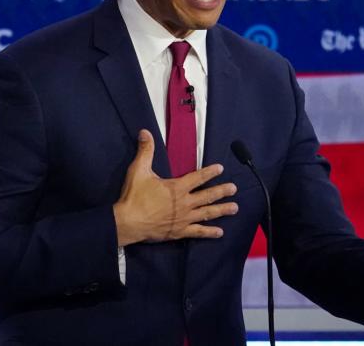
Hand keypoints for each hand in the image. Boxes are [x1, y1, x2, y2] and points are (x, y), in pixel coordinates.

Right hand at [113, 129, 238, 246]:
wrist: (128, 222)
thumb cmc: (134, 196)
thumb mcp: (139, 170)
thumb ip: (145, 151)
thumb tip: (145, 132)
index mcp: (177, 187)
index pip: (198, 177)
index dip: (210, 172)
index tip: (221, 168)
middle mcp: (184, 203)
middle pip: (208, 195)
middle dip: (222, 191)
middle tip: (234, 188)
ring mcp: (184, 218)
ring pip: (207, 213)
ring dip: (222, 210)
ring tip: (235, 208)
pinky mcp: (179, 232)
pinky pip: (198, 232)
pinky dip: (209, 232)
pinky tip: (220, 232)